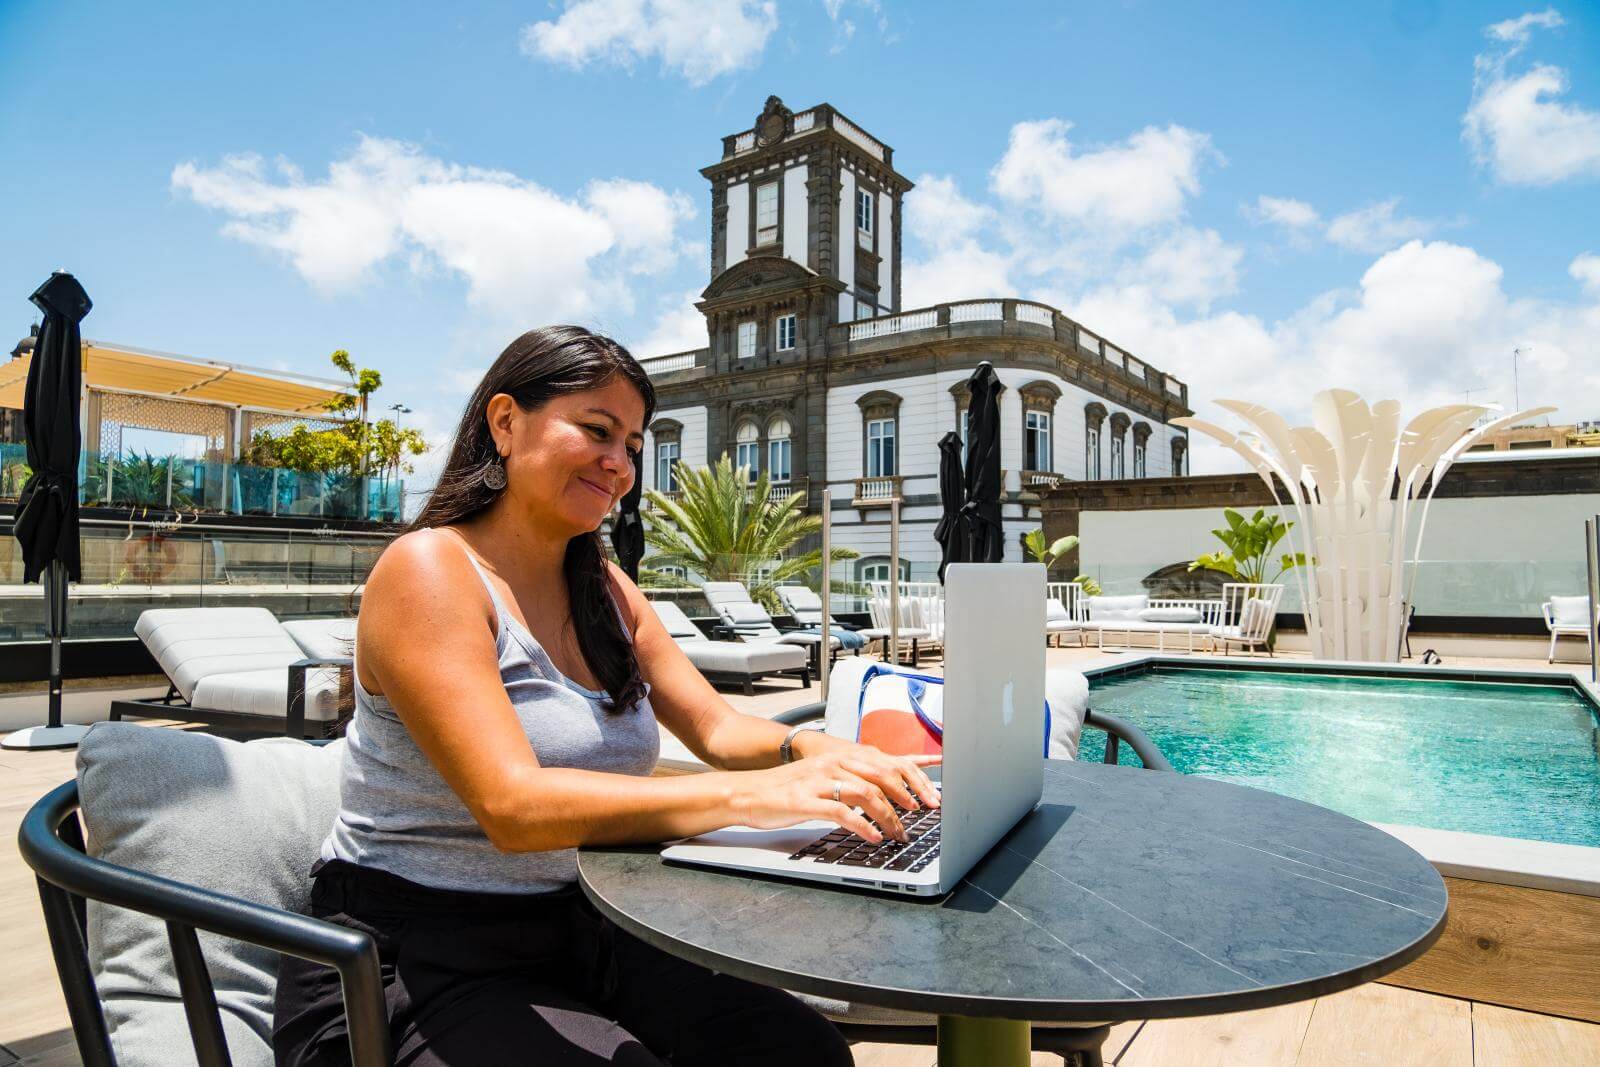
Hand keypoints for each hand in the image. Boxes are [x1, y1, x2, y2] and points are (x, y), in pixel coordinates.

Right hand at [733, 743, 939, 843]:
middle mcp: (833, 763)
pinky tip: (872, 838)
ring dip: (888, 817)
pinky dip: (862, 826)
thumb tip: (883, 797)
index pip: (887, 762)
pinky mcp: (806, 800)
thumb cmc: (787, 790)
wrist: (747, 792)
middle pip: (882, 775)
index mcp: (841, 756)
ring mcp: (820, 780)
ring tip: (898, 834)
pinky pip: (842, 812)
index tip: (932, 796)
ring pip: (866, 794)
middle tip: (922, 816)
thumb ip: (851, 781)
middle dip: (908, 797)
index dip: (914, 778)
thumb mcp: (823, 779)